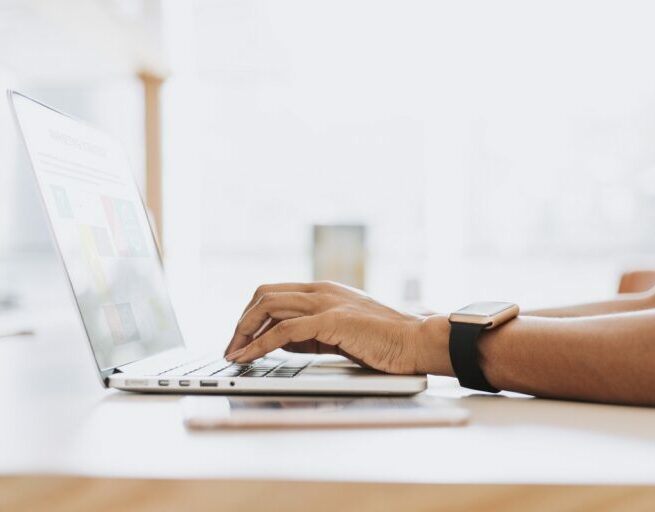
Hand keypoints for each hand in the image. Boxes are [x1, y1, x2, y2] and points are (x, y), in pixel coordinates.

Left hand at [224, 281, 452, 374]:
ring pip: (268, 306)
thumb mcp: (340, 332)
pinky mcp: (332, 321)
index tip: (240, 338)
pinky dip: (260, 345)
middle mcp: (321, 290)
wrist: (416, 341)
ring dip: (244, 332)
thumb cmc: (384, 340)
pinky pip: (283, 331)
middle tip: (231, 348)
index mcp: (323, 289)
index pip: (274, 293)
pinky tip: (249, 357)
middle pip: (264, 294)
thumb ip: (311, 332)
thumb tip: (279, 341)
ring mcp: (326, 302)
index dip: (251, 315)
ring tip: (234, 355)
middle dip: (241, 322)